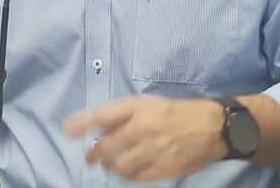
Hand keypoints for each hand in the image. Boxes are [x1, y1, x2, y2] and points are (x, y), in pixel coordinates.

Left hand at [63, 95, 225, 181]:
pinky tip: (127, 170)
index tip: (66, 130)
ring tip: (109, 163)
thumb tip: (97, 128)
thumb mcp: (148, 103)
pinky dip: (127, 175)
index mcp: (139, 108)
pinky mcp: (163, 168)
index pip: (101, 115)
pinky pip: (136, 177)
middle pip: (106, 147)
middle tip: (90, 157)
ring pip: (119, 165)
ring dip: (110, 165)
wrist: (212, 127)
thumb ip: (122, 114)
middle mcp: (143, 129)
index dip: (80, 123)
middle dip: (94, 154)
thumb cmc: (177, 111)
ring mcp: (153, 151)